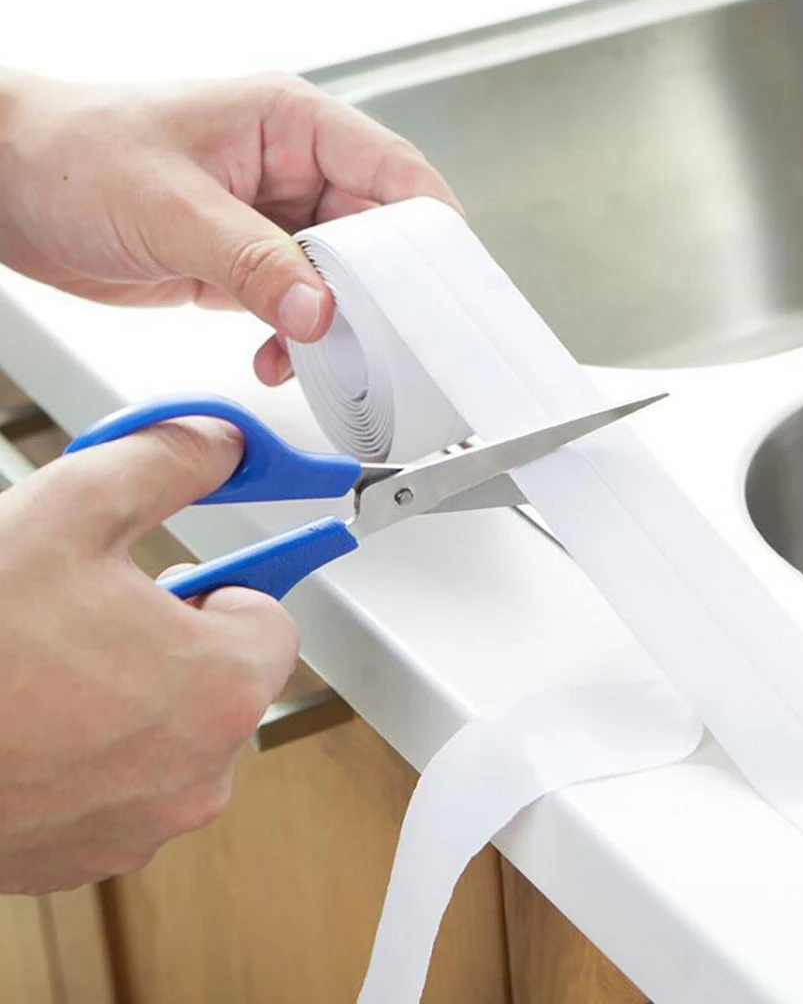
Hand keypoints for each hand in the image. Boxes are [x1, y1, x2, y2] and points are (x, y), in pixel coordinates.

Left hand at [0, 69, 457, 384]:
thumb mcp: (171, 208)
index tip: (444, 284)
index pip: (392, 170)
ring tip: (316, 354)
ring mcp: (272, 220)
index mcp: (289, 124)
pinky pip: (299, 307)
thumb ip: (252, 262)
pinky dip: (296, 341)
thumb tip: (319, 312)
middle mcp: (291, 170)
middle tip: (382, 338)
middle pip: (375, 236)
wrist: (11, 192)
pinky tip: (273, 357)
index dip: (428, 226)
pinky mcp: (249, 263)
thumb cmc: (72, 155)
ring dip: (335, 326)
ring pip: (340, 281)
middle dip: (380, 293)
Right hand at [0, 420, 297, 892]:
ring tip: (54, 670)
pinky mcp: (89, 855)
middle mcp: (202, 773)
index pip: (272, 624)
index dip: (219, 591)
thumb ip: (167, 463)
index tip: (175, 583)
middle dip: (175, 644)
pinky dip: (92, 754)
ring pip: (173, 735)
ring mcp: (146, 825)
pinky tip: (33, 724)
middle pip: (224, 681)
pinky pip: (122, 786)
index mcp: (222, 689)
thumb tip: (220, 444)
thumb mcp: (71, 508)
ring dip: (133, 699)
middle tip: (97, 620)